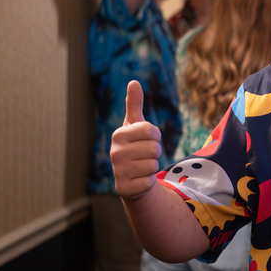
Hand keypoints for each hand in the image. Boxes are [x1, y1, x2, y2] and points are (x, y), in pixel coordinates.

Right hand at [111, 80, 162, 199]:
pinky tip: (139, 180)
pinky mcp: (124, 188)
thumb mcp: (135, 126)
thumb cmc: (135, 147)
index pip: (151, 130)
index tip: (147, 139)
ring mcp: (118, 171)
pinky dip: (149, 182)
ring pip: (153, 165)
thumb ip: (134, 104)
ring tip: (142, 167)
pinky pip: (150, 182)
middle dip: (155, 152)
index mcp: (118, 135)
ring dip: (152, 167)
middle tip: (145, 155)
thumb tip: (133, 81)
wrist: (131, 178)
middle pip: (154, 148)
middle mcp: (115, 152)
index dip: (155, 136)